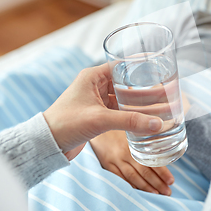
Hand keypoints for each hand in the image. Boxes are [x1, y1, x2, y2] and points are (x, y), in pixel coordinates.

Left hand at [43, 63, 163, 159]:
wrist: (46, 145)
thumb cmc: (65, 124)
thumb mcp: (100, 120)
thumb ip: (129, 121)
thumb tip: (157, 123)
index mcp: (92, 77)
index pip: (121, 66)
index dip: (140, 67)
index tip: (158, 68)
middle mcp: (95, 85)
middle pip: (126, 83)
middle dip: (145, 89)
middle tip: (164, 92)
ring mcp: (96, 100)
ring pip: (123, 98)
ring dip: (139, 103)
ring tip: (160, 106)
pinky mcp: (97, 115)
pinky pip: (119, 110)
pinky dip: (131, 114)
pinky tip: (144, 119)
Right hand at [90, 131, 173, 194]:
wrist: (94, 123)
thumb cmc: (118, 123)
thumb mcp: (132, 126)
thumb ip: (146, 132)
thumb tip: (164, 134)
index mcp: (134, 144)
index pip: (151, 161)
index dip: (162, 172)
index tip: (171, 180)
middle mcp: (124, 153)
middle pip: (143, 172)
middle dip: (157, 183)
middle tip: (168, 192)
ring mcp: (115, 160)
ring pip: (132, 178)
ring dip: (146, 188)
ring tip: (157, 194)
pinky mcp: (106, 164)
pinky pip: (119, 178)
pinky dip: (130, 185)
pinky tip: (139, 191)